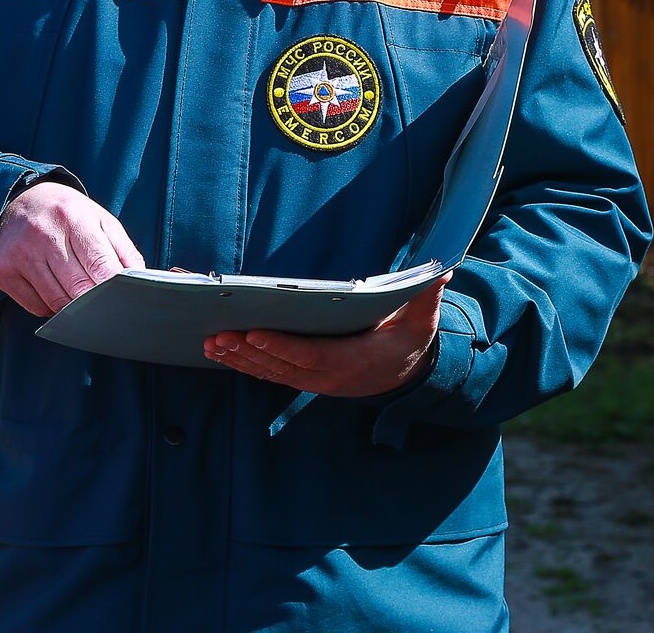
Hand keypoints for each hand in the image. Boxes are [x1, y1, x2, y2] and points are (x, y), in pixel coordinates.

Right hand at [0, 180, 144, 317]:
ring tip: (81, 293)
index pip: (100, 265)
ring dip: (75, 306)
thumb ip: (124, 250)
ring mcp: (21, 256)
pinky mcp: (4, 273)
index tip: (124, 298)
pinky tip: (56, 289)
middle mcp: (44, 236)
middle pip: (79, 289)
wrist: (19, 201)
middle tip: (107, 304)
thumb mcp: (100, 220)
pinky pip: (37, 307)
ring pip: (58, 302)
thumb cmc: (67, 213)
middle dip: (97, 301)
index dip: (114, 287)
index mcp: (73, 219)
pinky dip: (52, 306)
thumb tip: (139, 280)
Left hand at [204, 276, 449, 397]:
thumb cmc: (410, 339)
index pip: (312, 356)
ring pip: (271, 373)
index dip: (282, 347)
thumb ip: (427, 295)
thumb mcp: (422, 318)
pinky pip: (271, 374)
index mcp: (355, 361)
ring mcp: (316, 381)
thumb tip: (442, 271)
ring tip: (211, 343)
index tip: (254, 333)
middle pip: (282, 367)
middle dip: (247, 352)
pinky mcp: (306, 378)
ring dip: (239, 360)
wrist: (408, 373)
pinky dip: (245, 364)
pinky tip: (223, 352)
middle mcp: (330, 377)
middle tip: (217, 335)